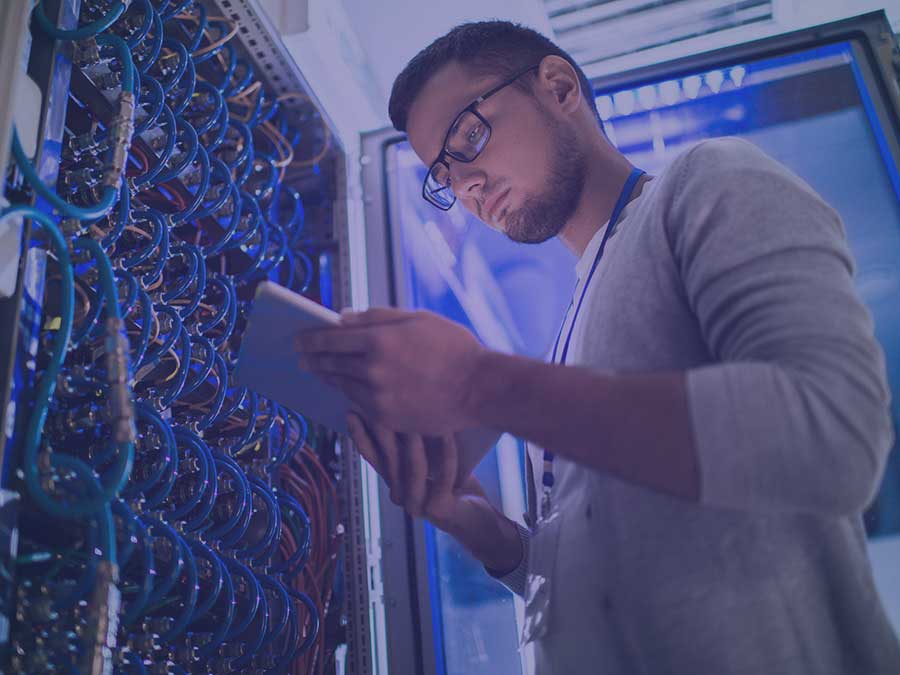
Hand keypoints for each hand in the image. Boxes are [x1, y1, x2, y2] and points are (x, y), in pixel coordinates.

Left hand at [297, 308, 485, 433]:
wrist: (478, 388)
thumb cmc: (453, 347)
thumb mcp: (417, 319)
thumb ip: (376, 317)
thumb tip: (343, 318)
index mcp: (378, 340)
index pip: (330, 339)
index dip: (310, 339)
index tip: (298, 340)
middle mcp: (372, 370)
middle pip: (331, 364)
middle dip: (313, 359)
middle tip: (302, 357)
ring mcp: (378, 397)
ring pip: (343, 386)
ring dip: (329, 377)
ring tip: (321, 372)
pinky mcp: (387, 418)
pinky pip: (360, 404)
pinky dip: (351, 394)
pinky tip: (348, 389)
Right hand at [348, 413, 523, 572]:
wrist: (481, 521)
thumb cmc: (458, 486)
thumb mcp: (434, 461)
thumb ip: (418, 443)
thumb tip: (406, 406)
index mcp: (395, 483)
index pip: (372, 457)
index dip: (361, 435)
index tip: (352, 411)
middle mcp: (400, 496)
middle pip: (388, 460)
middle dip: (387, 429)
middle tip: (387, 403)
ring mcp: (417, 506)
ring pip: (414, 467)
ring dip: (418, 438)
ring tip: (421, 412)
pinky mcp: (438, 510)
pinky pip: (443, 476)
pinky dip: (447, 453)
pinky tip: (450, 434)